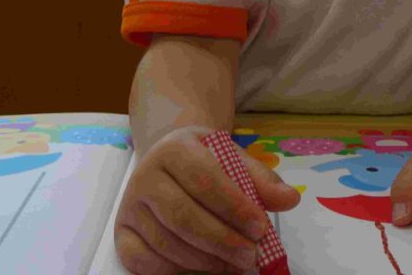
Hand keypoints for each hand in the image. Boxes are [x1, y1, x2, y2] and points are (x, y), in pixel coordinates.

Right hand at [113, 126, 300, 274]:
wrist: (169, 158)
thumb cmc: (206, 160)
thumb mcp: (234, 158)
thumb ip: (261, 179)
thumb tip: (289, 200)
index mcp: (175, 148)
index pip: (205, 180)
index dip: (234, 208)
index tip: (260, 229)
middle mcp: (146, 175)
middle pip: (184, 216)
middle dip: (222, 241)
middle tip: (251, 256)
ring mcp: (130, 206)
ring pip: (166, 242)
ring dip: (204, 261)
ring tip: (235, 266)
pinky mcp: (121, 232)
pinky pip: (142, 261)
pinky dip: (173, 271)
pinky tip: (203, 269)